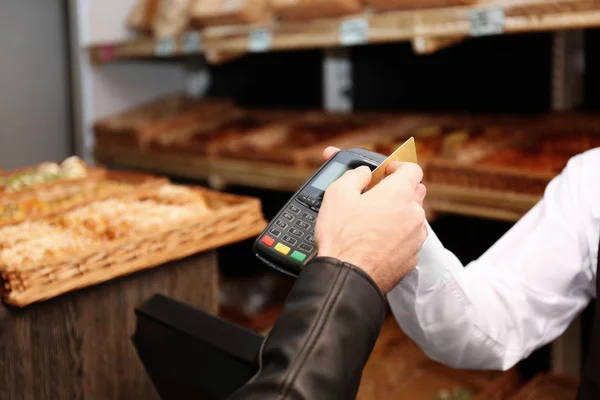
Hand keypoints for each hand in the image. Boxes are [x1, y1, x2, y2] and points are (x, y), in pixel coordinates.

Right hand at [315, 147, 427, 292]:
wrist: (347, 277)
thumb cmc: (342, 237)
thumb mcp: (337, 193)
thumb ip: (355, 175)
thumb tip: (364, 173)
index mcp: (399, 193)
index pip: (412, 169)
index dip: (398, 167)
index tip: (386, 172)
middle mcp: (414, 214)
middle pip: (414, 193)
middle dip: (398, 191)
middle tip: (376, 196)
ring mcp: (415, 238)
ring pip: (413, 218)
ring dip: (398, 215)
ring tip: (372, 223)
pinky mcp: (411, 258)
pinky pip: (408, 240)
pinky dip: (396, 237)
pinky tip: (376, 242)